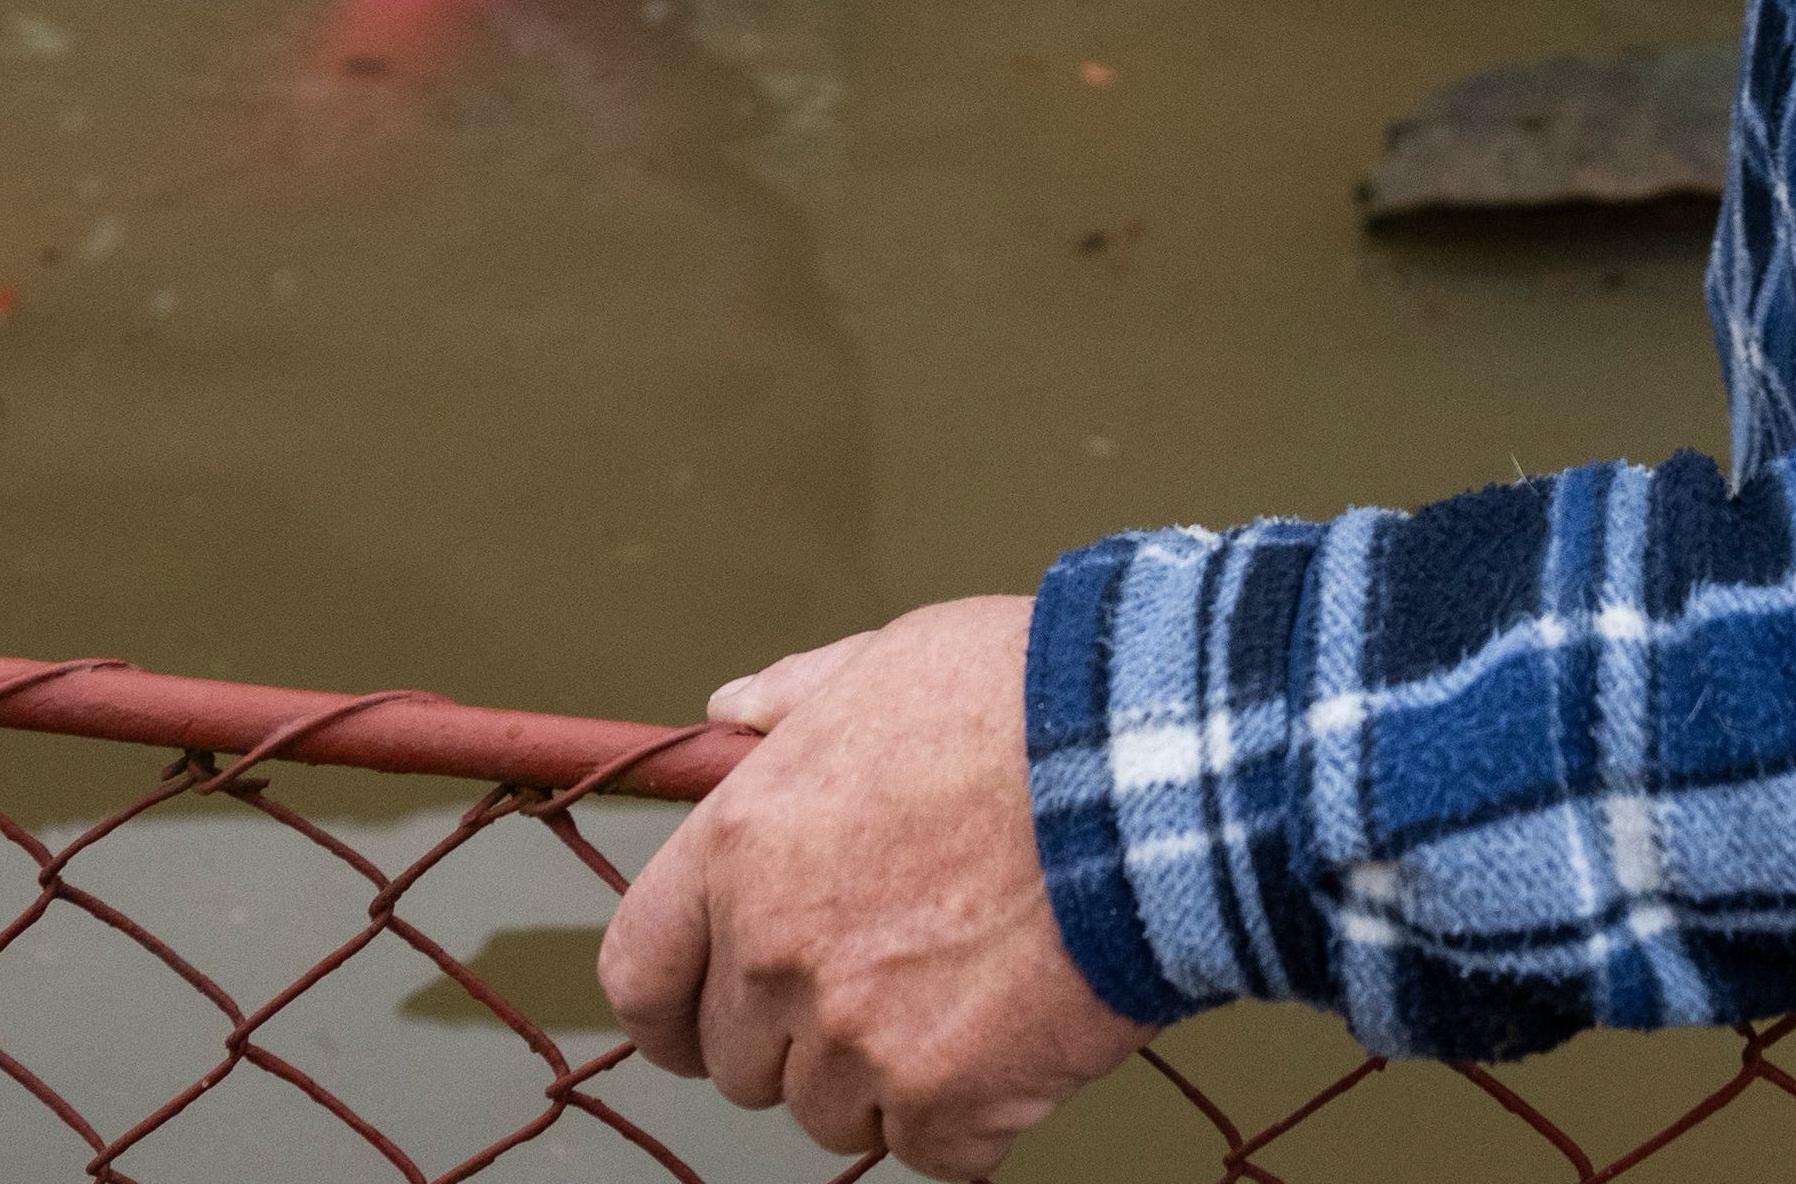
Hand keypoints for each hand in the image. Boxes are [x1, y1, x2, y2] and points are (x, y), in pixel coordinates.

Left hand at [597, 595, 1148, 1179]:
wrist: (1153, 770)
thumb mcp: (890, 660)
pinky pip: (931, 1153)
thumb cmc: (1029, 700)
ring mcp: (857, 1036)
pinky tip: (1017, 1054)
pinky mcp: (948, 1099)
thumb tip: (729, 715)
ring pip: (831, 1113)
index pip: (642, 971)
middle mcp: (776, 951)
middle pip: (739, 1061)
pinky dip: (970, 1122)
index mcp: (742, 844)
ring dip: (885, 1081)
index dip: (668, 1011)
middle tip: (885, 990)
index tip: (697, 1023)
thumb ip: (795, 700)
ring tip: (968, 1005)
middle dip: (797, 1038)